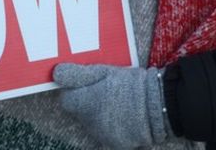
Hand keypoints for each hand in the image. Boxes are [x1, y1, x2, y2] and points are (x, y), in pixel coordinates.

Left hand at [53, 63, 167, 148]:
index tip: (86, 85)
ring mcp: (102, 136)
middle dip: (88, 103)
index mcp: (84, 103)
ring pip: (93, 125)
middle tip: (106, 92)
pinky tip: (125, 117)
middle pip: (80, 113)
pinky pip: (107, 135)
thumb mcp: (104, 72)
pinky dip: (112, 127)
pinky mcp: (116, 145)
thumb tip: (56, 73)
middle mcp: (89, 123)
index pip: (66, 100)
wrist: (159, 105)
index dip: (75, 91)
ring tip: (119, 104)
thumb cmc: (131, 85)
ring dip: (100, 116)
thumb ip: (78, 74)